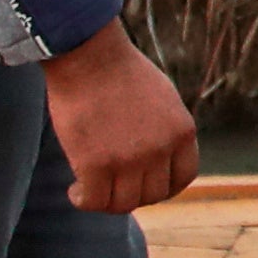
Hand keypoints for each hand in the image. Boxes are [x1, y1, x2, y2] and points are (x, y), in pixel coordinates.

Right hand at [45, 26, 200, 213]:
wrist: (89, 54)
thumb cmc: (119, 70)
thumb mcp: (161, 98)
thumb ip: (165, 129)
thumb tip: (160, 158)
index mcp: (182, 132)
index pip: (182, 177)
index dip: (163, 186)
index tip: (144, 183)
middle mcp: (161, 149)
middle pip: (152, 194)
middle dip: (132, 193)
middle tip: (112, 185)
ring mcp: (130, 159)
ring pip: (123, 203)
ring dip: (106, 201)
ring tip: (90, 189)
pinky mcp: (96, 164)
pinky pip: (94, 201)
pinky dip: (83, 200)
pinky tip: (75, 191)